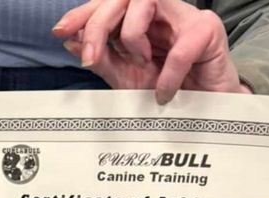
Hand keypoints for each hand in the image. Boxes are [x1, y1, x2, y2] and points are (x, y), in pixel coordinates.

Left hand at [53, 0, 250, 103]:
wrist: (206, 115)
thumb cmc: (170, 93)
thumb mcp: (127, 79)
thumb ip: (103, 60)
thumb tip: (72, 41)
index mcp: (141, 18)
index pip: (110, 2)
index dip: (84, 13)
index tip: (61, 31)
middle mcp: (162, 10)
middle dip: (99, 23)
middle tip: (90, 56)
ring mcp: (185, 16)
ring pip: (146, 1)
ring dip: (132, 36)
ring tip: (142, 65)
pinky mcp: (208, 31)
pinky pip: (178, 48)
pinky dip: (166, 75)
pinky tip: (165, 93)